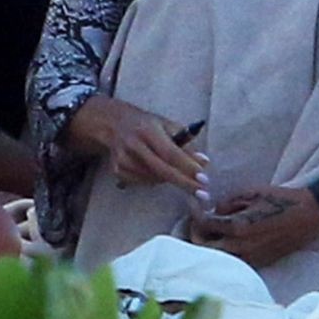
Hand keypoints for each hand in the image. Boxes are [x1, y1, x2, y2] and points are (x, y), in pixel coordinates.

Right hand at [68, 95, 207, 194]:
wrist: (114, 124)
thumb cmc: (147, 124)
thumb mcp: (167, 126)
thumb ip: (186, 143)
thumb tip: (204, 162)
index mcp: (148, 130)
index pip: (170, 152)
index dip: (188, 167)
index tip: (204, 179)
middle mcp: (133, 144)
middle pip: (162, 170)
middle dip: (184, 183)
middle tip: (202, 194)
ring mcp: (123, 159)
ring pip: (154, 179)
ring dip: (170, 179)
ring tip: (176, 172)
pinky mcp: (117, 170)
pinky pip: (143, 183)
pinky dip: (155, 180)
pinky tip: (156, 170)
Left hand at [189, 184, 318, 266]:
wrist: (310, 215)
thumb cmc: (281, 200)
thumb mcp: (251, 193)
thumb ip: (227, 203)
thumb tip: (213, 211)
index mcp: (238, 228)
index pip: (203, 224)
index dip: (194, 212)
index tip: (194, 203)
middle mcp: (241, 248)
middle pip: (202, 247)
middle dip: (196, 232)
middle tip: (198, 220)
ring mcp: (249, 258)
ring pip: (216, 258)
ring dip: (209, 245)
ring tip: (210, 231)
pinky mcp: (258, 263)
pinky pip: (232, 261)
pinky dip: (223, 252)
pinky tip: (227, 240)